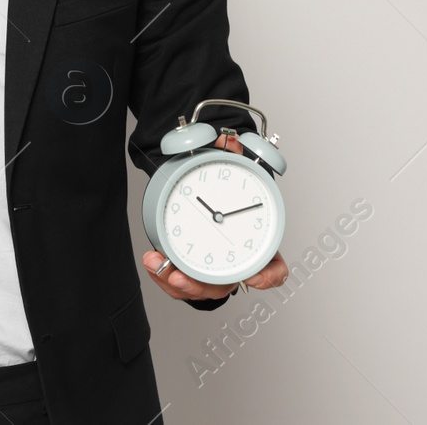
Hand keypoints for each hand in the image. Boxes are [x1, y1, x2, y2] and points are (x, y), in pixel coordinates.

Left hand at [142, 133, 289, 300]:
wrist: (210, 205)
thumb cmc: (227, 196)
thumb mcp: (234, 174)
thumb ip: (232, 155)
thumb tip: (227, 139)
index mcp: (257, 246)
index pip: (274, 268)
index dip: (268, 277)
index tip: (255, 277)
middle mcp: (236, 264)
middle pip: (224, 285)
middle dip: (200, 285)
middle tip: (181, 277)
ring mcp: (213, 272)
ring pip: (197, 288)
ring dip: (174, 281)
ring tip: (155, 263)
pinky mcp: (192, 273)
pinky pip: (179, 283)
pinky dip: (163, 276)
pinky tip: (152, 262)